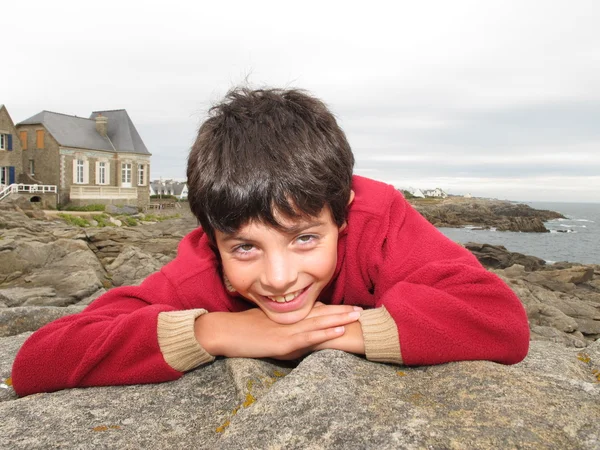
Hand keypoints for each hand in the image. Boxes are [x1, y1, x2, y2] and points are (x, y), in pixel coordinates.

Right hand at [194, 303, 361, 359]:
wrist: (226, 332)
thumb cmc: (244, 329)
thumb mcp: (268, 326)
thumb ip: (285, 328)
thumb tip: (300, 334)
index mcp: (289, 316)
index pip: (316, 311)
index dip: (334, 309)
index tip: (351, 307)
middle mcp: (292, 320)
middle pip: (322, 313)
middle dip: (343, 312)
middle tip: (362, 310)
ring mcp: (289, 329)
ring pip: (320, 322)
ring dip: (341, 319)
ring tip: (357, 315)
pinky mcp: (285, 341)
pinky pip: (310, 336)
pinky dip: (325, 332)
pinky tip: (338, 330)